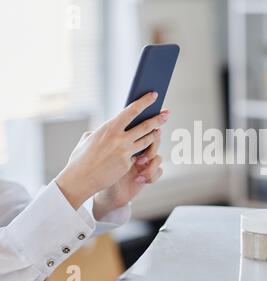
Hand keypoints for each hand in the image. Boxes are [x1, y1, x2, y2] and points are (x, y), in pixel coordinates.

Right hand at [56, 92, 167, 209]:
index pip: (131, 110)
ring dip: (155, 135)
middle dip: (158, 119)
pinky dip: (139, 154)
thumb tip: (105, 130)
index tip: (154, 95)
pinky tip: (142, 153)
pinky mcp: (128, 164)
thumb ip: (99, 132)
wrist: (80, 179)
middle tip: (167, 113)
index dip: (144, 102)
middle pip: (145, 126)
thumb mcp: (88, 139)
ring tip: (160, 130)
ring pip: (146, 141)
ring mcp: (125, 152)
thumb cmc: (81, 159)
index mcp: (109, 127)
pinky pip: (137, 156)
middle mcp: (120, 138)